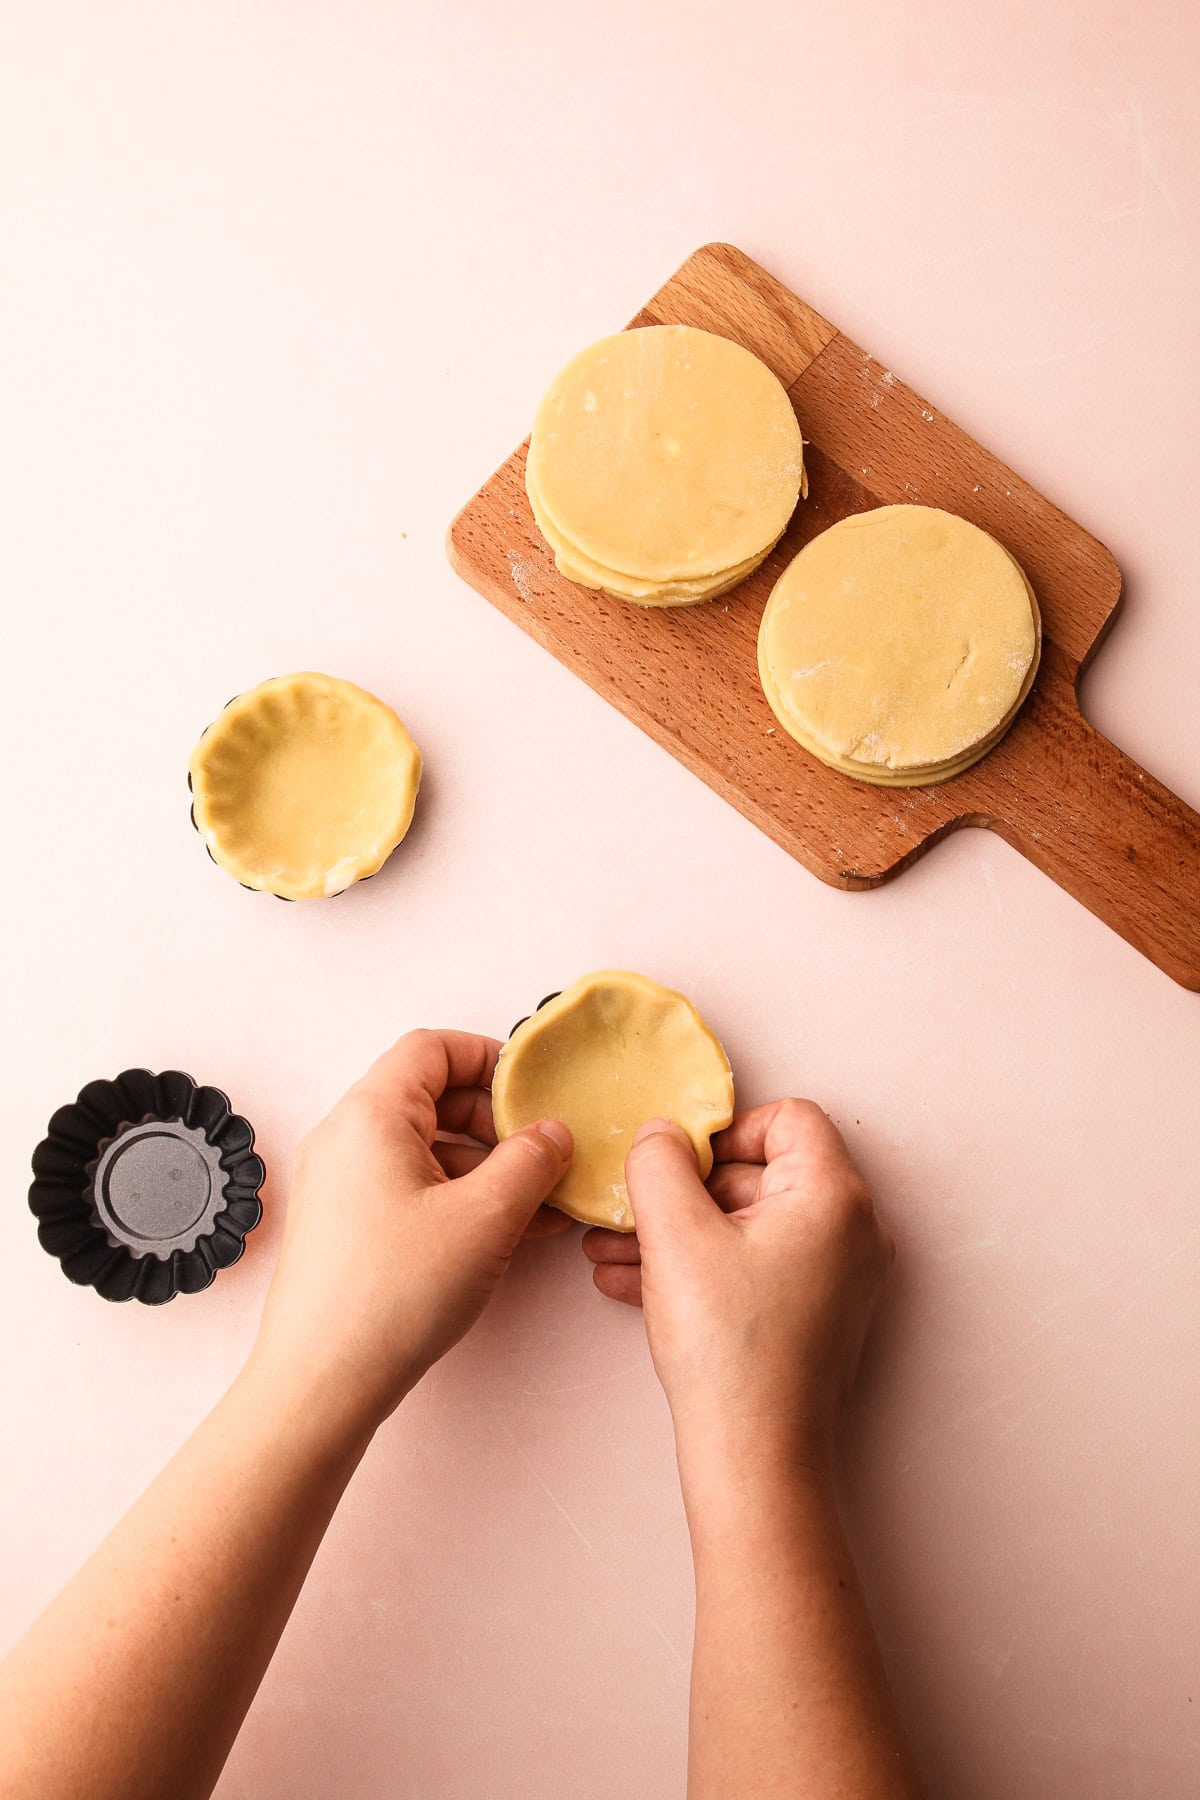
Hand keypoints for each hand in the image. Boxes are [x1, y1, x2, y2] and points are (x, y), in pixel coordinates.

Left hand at [251, 1030, 572, 1440]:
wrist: (321, 1383)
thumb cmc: (394, 1293)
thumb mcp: (485, 1217)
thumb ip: (530, 1161)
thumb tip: (552, 1133)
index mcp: (371, 1115)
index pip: (432, 1048)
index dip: (489, 1057)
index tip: (535, 1088)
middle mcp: (346, 1139)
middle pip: (431, 1098)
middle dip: (495, 1121)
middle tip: (544, 1153)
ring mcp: (340, 1185)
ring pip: (425, 1149)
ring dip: (485, 1166)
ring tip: (540, 1202)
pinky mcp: (345, 1228)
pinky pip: (410, 1189)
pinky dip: (458, 1198)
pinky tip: (507, 1231)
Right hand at [582, 1100, 892, 1473]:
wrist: (754, 1457)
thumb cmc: (729, 1348)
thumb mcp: (676, 1235)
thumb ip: (660, 1163)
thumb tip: (661, 1134)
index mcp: (834, 1197)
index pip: (788, 1119)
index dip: (726, 1131)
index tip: (678, 1163)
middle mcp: (851, 1232)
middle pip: (761, 1175)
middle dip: (684, 1193)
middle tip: (629, 1213)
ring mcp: (837, 1278)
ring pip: (748, 1227)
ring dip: (679, 1233)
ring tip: (613, 1253)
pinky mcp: (814, 1315)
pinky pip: (754, 1267)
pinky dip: (701, 1268)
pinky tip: (633, 1284)